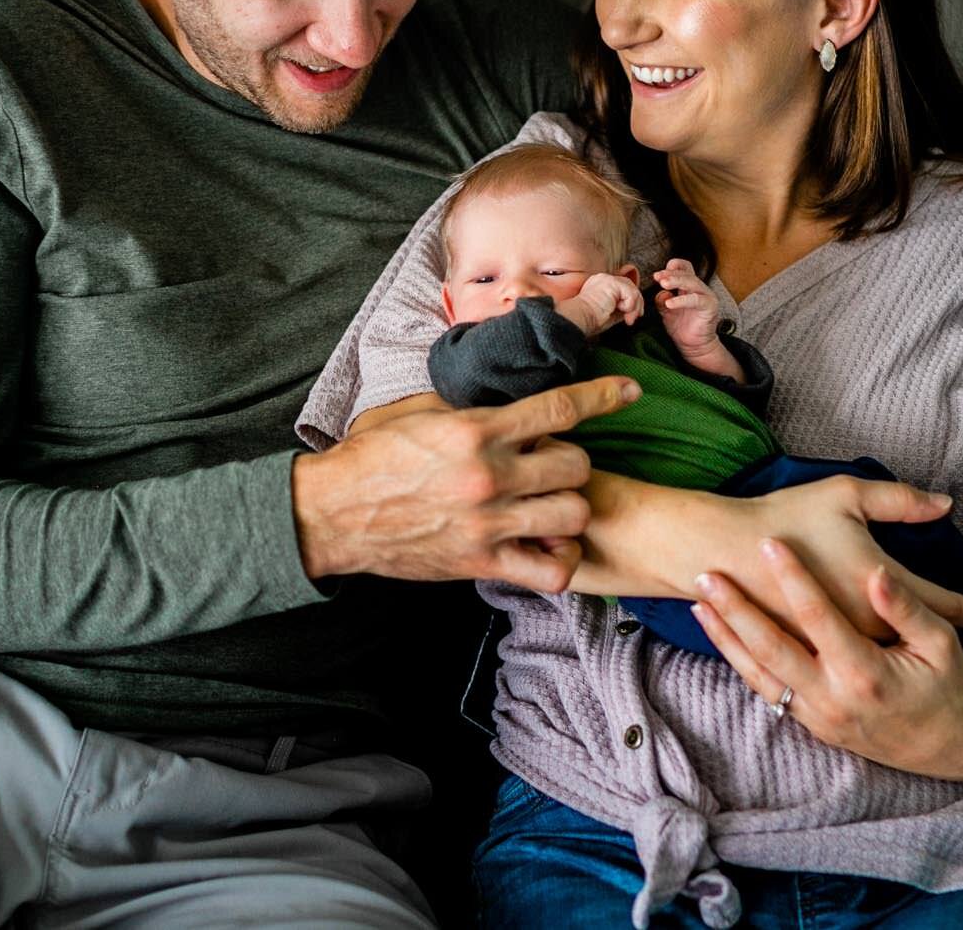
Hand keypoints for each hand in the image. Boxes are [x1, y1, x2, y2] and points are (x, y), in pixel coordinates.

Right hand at [292, 376, 641, 592]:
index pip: (559, 407)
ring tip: (552, 504)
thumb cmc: (372, 458)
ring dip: (570, 507)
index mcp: (474, 429)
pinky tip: (547, 546)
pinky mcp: (481, 563)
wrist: (333, 513)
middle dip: (573, 461)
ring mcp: (488, 523)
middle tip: (553, 464)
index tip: (629, 391)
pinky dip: (560, 559)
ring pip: (572, 514)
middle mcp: (488, 475)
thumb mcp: (419, 412)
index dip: (603, 396)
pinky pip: (550, 570)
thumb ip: (470, 405)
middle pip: (575, 465)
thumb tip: (509, 390)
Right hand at [560, 271, 643, 335]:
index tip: (631, 317)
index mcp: (601, 285)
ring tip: (627, 319)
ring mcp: (608, 279)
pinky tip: (620, 310)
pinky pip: (631, 293)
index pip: (623, 288)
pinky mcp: (612, 283)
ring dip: (634, 308)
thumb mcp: (610, 313)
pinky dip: (629, 305)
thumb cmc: (589, 320)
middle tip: (631, 319)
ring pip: (633, 290)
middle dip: (637, 305)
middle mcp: (604, 279)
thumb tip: (635, 310)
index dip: (632, 302)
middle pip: (631, 287)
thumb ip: (621, 308)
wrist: (579, 318)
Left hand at [652, 258, 723, 357]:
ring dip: (676, 281)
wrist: (693, 346)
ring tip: (663, 284)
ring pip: (691, 282)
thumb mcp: (666, 311)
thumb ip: (662, 300)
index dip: (672, 267)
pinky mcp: (710, 306)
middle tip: (658, 277)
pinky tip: (669, 303)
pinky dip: (681, 300)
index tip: (657, 275)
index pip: (684, 268)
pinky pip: (695, 299)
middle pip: (686, 273)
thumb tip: (661, 292)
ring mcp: (706, 296)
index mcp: (689, 286)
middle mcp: (699, 288)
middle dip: (670, 274)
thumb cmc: (682, 327)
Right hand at [662, 475, 962, 639]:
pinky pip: (859, 666)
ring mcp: (833, 647)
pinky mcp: (807, 657)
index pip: (942, 603)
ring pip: (892, 659)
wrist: (721, 550)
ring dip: (920, 660)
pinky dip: (877, 666)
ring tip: (950, 662)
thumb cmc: (787, 518)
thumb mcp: (846, 495)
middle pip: (923, 637)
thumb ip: (899, 499)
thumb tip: (945, 504)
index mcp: (875, 585)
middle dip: (956, 639)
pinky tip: (890, 669)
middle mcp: (862, 625)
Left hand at [690, 539, 962, 780]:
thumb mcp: (940, 643)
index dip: (792, 576)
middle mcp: (833, 698)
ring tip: (697, 603)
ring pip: (759, 674)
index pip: (817, 615)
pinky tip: (722, 637)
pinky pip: (768, 692)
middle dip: (735, 609)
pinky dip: (741, 664)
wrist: (950, 747)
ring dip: (726, 638)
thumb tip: (876, 573)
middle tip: (707, 574)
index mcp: (865, 671)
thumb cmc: (948, 686)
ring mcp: (819, 715)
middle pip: (771, 647)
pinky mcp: (813, 725)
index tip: (769, 542)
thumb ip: (906, 608)